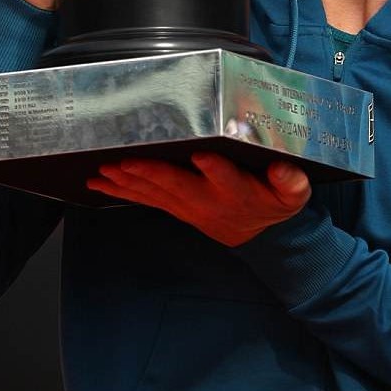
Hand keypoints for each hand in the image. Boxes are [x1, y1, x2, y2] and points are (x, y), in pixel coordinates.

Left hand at [86, 152, 310, 244]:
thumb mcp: (292, 194)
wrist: (256, 234)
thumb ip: (291, 181)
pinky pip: (144, 199)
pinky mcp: (173, 207)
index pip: (227, 179)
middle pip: (178, 185)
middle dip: (151, 173)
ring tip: (105, 170)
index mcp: (238, 191)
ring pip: (155, 192)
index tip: (203, 156)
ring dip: (129, 182)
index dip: (215, 169)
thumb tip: (284, 168)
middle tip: (126, 161)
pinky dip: (120, 191)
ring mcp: (187, 205)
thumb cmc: (272, 202)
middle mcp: (208, 200)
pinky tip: (98, 182)